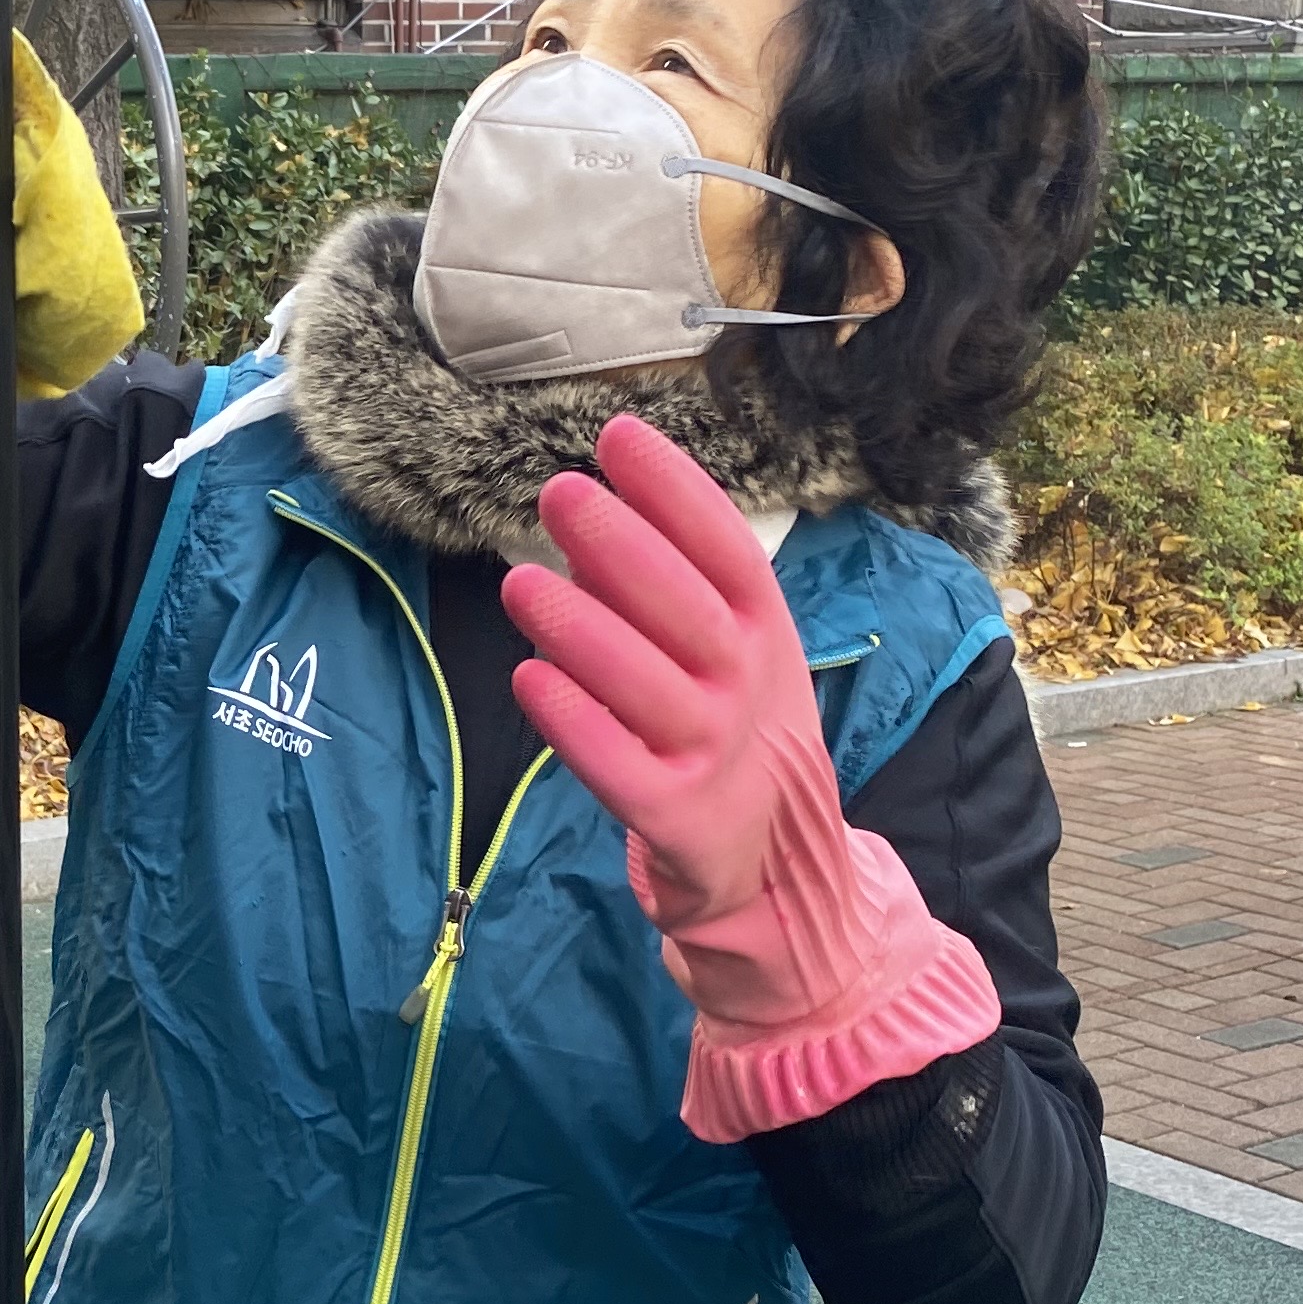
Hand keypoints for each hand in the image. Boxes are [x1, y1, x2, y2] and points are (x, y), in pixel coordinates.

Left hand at [500, 416, 999, 1139]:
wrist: (782, 869)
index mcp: (765, 633)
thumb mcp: (732, 651)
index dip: (674, 489)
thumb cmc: (735, 733)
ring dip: (581, 629)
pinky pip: (618, 768)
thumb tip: (586, 507)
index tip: (619, 434)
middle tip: (557, 494)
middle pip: (684, 607)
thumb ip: (667, 585)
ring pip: (644, 685)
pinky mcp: (677, 819)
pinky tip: (528, 681)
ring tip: (519, 584)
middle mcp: (749, 688)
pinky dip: (574, 725)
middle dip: (621, 545)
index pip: (725, 546)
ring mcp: (716, 755)